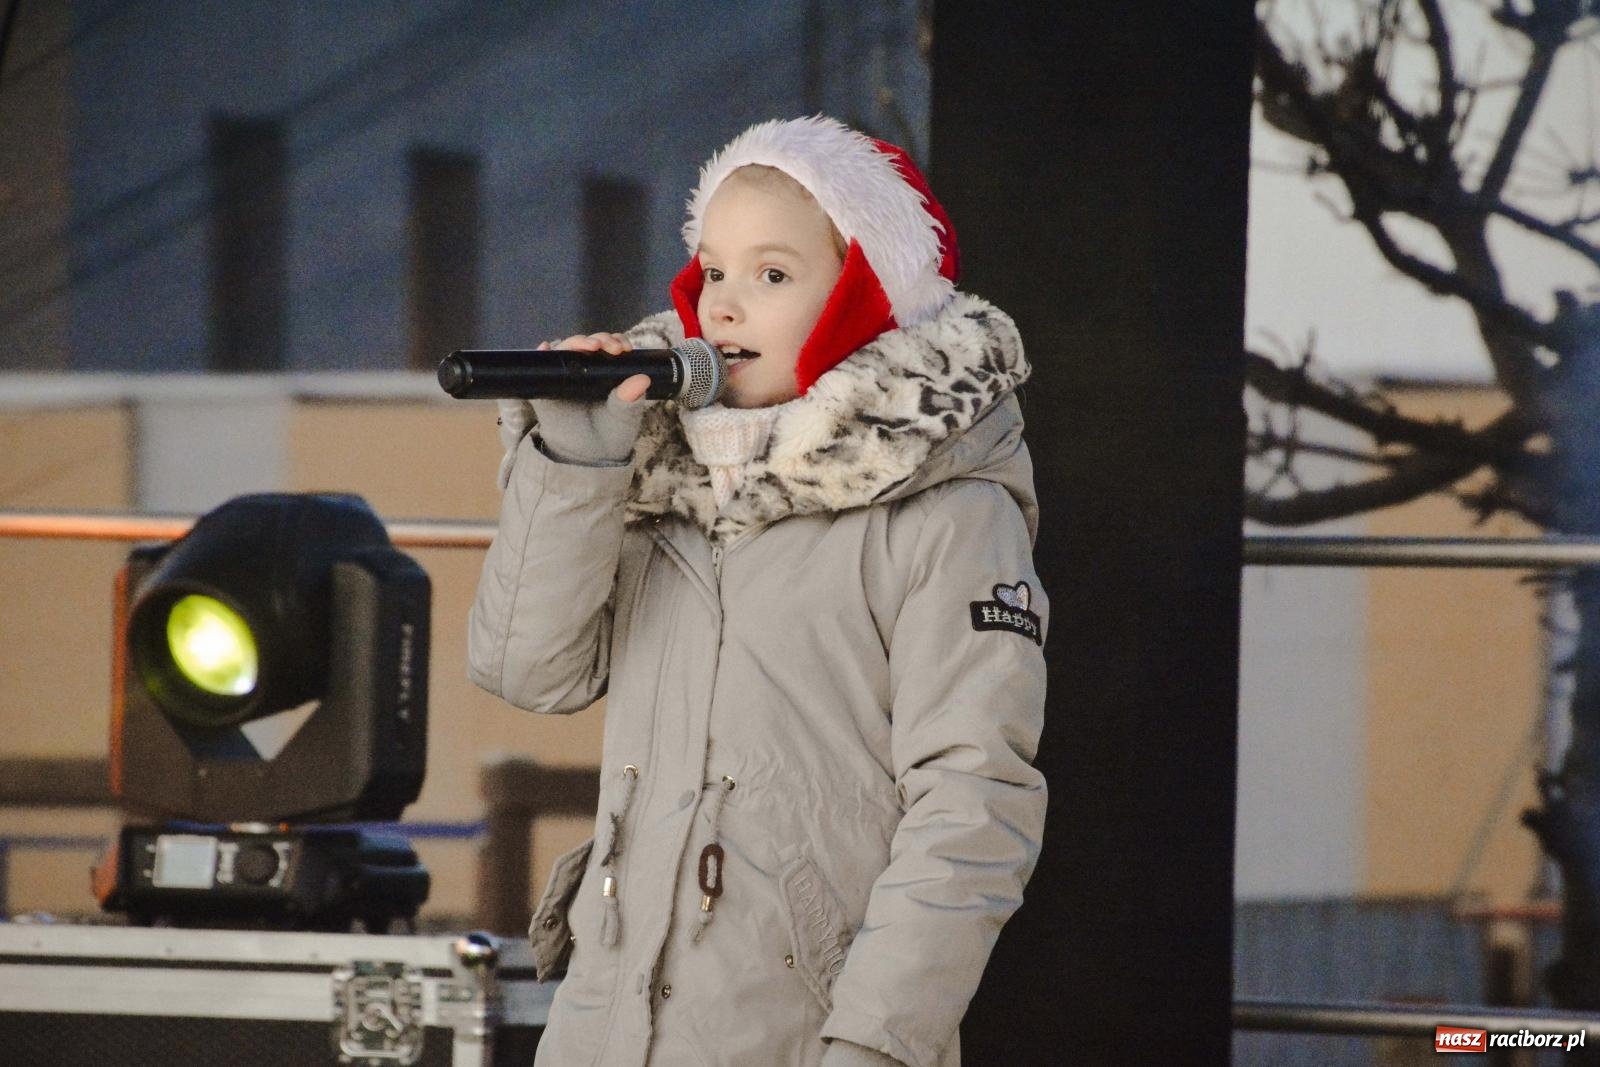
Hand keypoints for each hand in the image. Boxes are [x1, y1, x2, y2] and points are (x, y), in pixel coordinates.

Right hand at [527, 331, 648, 465]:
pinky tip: (545, 348)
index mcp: (606, 370)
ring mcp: (564, 376)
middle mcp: (585, 368)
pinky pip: (541, 368)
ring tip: (587, 346)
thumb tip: (642, 379)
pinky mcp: (546, 388)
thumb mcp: (624, 417)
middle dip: (598, 339)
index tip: (623, 348)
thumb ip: (631, 400)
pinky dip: (542, 355)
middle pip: (588, 343)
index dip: (615, 341)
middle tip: (606, 347)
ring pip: (565, 350)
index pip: (609, 346)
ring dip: (575, 342)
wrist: (589, 458)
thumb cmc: (610, 433)